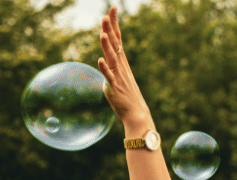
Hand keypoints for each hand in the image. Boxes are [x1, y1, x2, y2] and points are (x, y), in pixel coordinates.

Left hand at [97, 6, 151, 130]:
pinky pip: (109, 77)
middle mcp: (121, 66)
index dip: (114, 24)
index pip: (118, 39)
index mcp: (121, 62)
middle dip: (110, 29)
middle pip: (115, 44)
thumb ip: (111, 68)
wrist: (136, 113)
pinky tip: (100, 60)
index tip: (112, 9)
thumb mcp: (118, 77)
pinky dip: (105, 68)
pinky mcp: (115, 88)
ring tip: (103, 34)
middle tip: (106, 15)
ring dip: (107, 46)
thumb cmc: (126, 96)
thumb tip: (104, 62)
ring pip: (112, 58)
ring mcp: (118, 76)